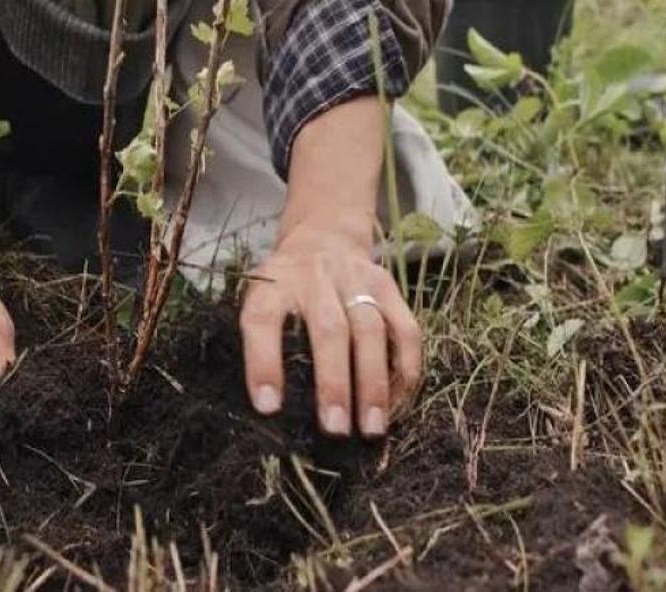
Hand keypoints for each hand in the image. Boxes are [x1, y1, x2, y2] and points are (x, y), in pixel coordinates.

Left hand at [239, 225, 421, 437]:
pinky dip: (405, 368)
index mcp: (273, 284)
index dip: (263, 364)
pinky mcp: (389, 286)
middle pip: (328, 329)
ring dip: (373, 383)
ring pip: (371, 330)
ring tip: (372, 426)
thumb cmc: (286, 286)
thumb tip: (272, 406)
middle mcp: (315, 276)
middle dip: (334, 383)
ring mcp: (356, 278)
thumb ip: (262, 340)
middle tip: (335, 428)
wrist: (323, 236)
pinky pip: (406, 329)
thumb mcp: (260, 299)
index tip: (268, 407)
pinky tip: (398, 403)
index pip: (262, 320)